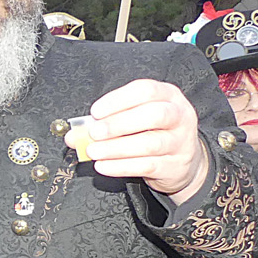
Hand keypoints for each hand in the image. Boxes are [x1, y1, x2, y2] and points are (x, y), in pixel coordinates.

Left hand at [66, 79, 209, 202]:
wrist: (183, 162)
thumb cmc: (153, 132)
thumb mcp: (134, 120)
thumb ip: (104, 123)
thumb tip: (74, 135)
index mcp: (168, 95)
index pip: (145, 90)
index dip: (117, 100)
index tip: (95, 112)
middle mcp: (179, 115)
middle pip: (153, 115)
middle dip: (119, 123)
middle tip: (95, 133)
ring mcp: (180, 142)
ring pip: (150, 143)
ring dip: (116, 148)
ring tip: (94, 152)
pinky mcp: (175, 166)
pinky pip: (147, 166)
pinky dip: (121, 166)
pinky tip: (103, 166)